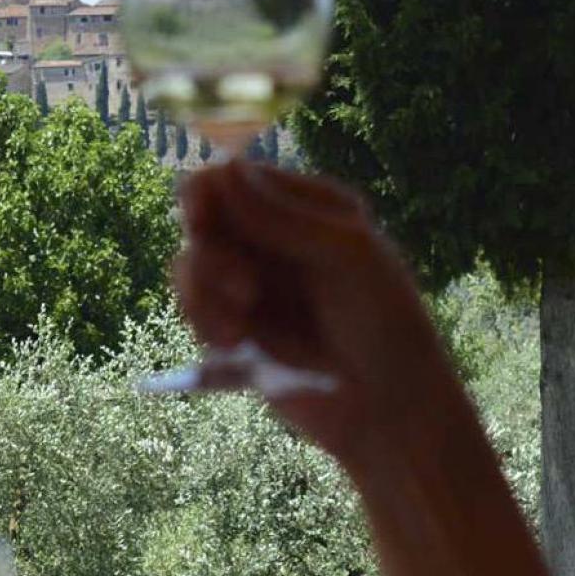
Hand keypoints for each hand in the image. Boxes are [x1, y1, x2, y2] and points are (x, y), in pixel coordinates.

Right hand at [175, 160, 461, 468]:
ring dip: (203, 297)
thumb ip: (278, 216)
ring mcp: (251, 283)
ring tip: (240, 330)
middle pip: (199, 222)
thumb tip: (222, 168)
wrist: (387, 407)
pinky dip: (205, 324)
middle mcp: (272, 239)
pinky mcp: (234, 325)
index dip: (207, 196)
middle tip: (245, 290)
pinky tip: (236, 345)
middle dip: (210, 256)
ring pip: (188, 267)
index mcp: (305, 207)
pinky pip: (193, 310)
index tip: (202, 220)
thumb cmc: (384, 321)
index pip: (233, 180)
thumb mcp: (343, 255)